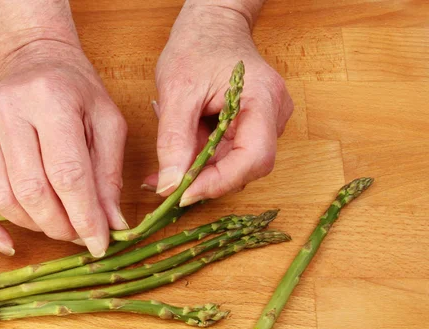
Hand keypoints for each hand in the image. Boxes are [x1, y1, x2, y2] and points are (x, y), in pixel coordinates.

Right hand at [0, 40, 127, 256]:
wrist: (35, 61)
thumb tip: (114, 224)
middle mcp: (8, 113)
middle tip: (82, 236)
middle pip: (33, 191)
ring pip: (3, 199)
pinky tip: (6, 241)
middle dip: (62, 226)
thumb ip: (109, 173)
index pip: (67, 173)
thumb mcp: (107, 122)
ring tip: (60, 228)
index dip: (86, 216)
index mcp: (50, 100)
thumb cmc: (76, 90)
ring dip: (34, 226)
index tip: (102, 244)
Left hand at [144, 3, 292, 204]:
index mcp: (263, 100)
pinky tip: (181, 149)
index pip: (253, 159)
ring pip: (234, 163)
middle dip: (204, 177)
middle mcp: (274, 115)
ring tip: (168, 158)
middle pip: (244, 166)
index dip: (219, 182)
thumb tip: (169, 186)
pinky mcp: (254, 125)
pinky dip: (203, 157)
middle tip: (164, 180)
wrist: (211, 23)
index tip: (182, 194)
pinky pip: (230, 152)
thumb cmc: (197, 46)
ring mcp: (268, 121)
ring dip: (200, 168)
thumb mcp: (177, 92)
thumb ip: (174, 141)